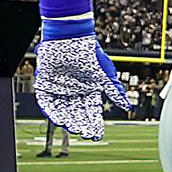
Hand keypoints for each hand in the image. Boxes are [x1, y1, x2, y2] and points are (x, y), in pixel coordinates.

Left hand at [35, 16, 130, 140]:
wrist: (70, 35)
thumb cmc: (89, 52)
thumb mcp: (105, 73)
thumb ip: (114, 90)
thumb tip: (127, 106)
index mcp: (88, 90)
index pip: (91, 112)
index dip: (94, 124)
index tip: (96, 136)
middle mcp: (74, 92)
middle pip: (77, 114)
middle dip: (81, 124)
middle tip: (84, 133)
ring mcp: (59, 89)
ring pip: (62, 110)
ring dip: (67, 120)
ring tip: (72, 127)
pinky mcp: (45, 85)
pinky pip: (47, 102)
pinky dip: (52, 111)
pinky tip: (59, 119)